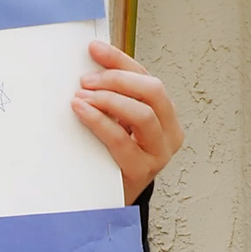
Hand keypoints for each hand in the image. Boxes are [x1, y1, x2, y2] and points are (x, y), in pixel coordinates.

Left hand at [73, 40, 184, 204]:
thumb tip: (87, 67)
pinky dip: (100, 122)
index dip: (120, 61)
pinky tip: (82, 112)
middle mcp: (169, 132)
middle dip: (117, 79)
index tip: (93, 49)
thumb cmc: (110, 158)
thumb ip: (110, 100)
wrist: (108, 202)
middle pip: (153, 91)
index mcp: (165, 114)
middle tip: (86, 80)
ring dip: (110, 99)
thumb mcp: (115, 124)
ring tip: (81, 96)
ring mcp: (159, 153)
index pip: (146, 77)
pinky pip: (122, 140)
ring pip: (143, 114)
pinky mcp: (141, 170)